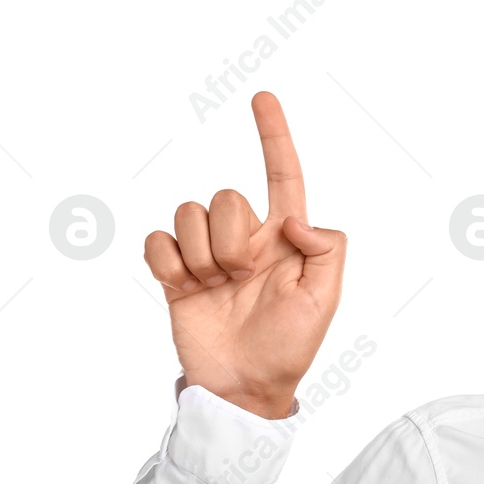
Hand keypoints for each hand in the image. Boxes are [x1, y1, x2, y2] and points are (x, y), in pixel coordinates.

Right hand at [144, 92, 344, 417]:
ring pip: (188, 214)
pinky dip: (169, 263)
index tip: (263, 98)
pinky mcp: (175, 274)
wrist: (245, 386)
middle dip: (230, 237)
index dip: (274, 136)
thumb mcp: (325, 299)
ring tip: (217, 289)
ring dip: (201, 255)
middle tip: (242, 278)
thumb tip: (295, 217)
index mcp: (284, 240)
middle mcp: (245, 239)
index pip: (282, 176)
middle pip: (225, 197)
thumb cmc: (290, 346)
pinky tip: (187, 288)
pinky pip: (157, 240)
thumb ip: (326, 248)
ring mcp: (208, 255)